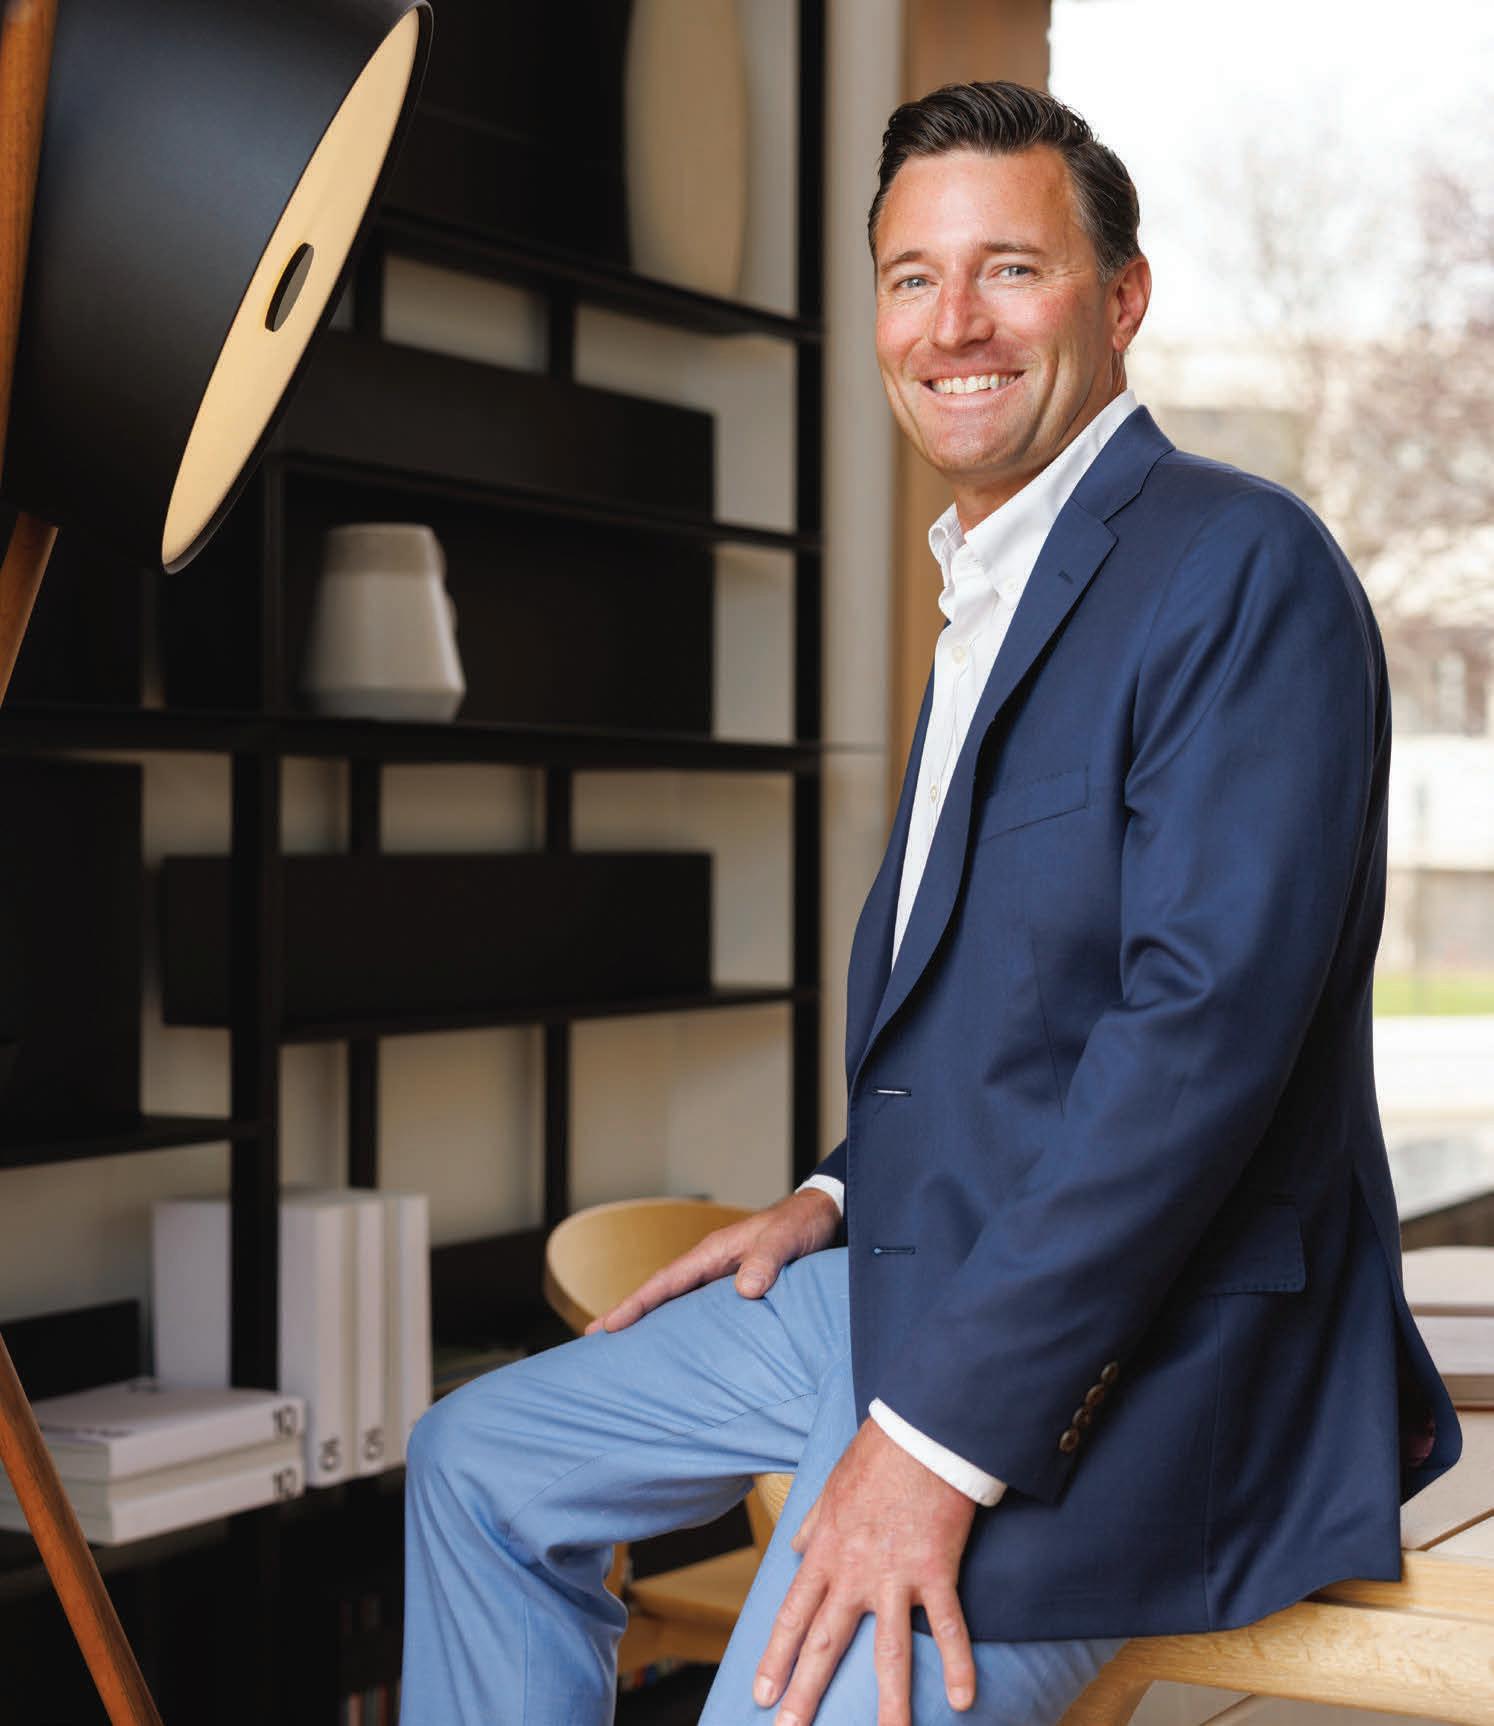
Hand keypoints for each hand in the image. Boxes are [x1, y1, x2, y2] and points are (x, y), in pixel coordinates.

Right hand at [583, 1188, 840, 1334]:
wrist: (823, 1214)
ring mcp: (723, 1276)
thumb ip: (766, 1261)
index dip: (636, 1305)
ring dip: (653, 1322)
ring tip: (628, 1349)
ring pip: (679, 1302)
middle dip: (630, 1314)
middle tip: (594, 1340)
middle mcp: (712, 1265)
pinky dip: (683, 1324)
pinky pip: (702, 1309)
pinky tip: (680, 1344)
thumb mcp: (785, 1240)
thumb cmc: (801, 1224)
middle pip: (662, 1293)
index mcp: (713, 1252)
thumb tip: (745, 1291)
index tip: (607, 1327)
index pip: (665, 1282)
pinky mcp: (738, 1287)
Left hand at [753, 1418, 978, 1725]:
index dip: (776, 1658)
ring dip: (889, 1703)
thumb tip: (796, 1545)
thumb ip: (812, 1522)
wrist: (919, 1430)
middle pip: (826, 1643)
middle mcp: (854, 1571)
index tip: (763, 1694)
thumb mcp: (829, 1486)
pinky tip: (964, 1701)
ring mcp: (895, 1575)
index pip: (793, 1615)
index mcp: (825, 1551)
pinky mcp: (936, 1570)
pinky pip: (949, 1626)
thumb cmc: (876, 1453)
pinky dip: (958, 1664)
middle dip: (806, 1693)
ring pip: (889, 1652)